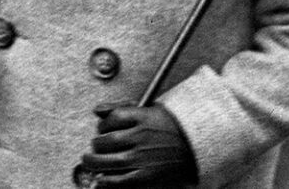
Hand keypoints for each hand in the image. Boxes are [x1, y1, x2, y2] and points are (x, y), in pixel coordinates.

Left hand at [78, 103, 197, 187]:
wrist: (197, 147)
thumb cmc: (171, 128)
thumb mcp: (149, 110)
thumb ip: (121, 107)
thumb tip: (97, 110)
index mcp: (144, 117)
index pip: (112, 118)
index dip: (102, 124)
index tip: (102, 129)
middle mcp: (143, 136)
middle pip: (106, 140)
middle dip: (96, 145)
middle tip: (95, 147)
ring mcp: (144, 157)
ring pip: (108, 161)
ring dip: (94, 163)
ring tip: (91, 162)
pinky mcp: (147, 176)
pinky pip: (119, 181)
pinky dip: (106, 182)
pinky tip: (101, 180)